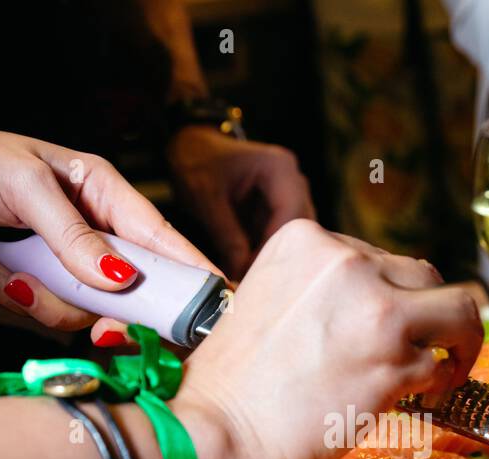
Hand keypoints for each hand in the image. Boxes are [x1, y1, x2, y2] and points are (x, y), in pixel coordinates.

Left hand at [0, 126, 218, 329]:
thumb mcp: (26, 188)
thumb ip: (75, 235)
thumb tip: (120, 278)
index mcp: (100, 189)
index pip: (159, 235)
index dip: (192, 269)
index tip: (218, 300)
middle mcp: (90, 229)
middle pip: (133, 284)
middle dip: (116, 307)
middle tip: (109, 328)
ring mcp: (64, 262)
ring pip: (91, 308)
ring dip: (54, 301)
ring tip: (11, 271)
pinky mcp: (37, 287)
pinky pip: (53, 314)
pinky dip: (25, 299)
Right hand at [163, 220, 481, 458]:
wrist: (217, 434)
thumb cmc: (233, 386)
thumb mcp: (268, 301)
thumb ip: (321, 292)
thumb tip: (373, 309)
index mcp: (306, 239)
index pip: (377, 257)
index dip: (387, 297)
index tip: (381, 331)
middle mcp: (345, 261)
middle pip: (423, 277)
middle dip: (425, 317)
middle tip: (420, 351)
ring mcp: (374, 308)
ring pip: (458, 309)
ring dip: (458, 341)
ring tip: (445, 369)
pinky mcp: (393, 359)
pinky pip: (444, 363)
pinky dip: (441, 383)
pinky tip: (422, 400)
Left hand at [166, 126, 314, 279]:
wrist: (189, 145)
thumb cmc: (196, 160)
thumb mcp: (206, 198)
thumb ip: (226, 235)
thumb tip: (240, 273)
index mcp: (281, 169)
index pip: (292, 218)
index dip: (275, 250)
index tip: (255, 276)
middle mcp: (292, 182)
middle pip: (299, 231)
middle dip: (277, 257)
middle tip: (254, 284)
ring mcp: (287, 197)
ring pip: (292, 238)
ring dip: (272, 258)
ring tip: (250, 280)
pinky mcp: (276, 211)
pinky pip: (278, 238)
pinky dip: (265, 255)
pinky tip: (249, 272)